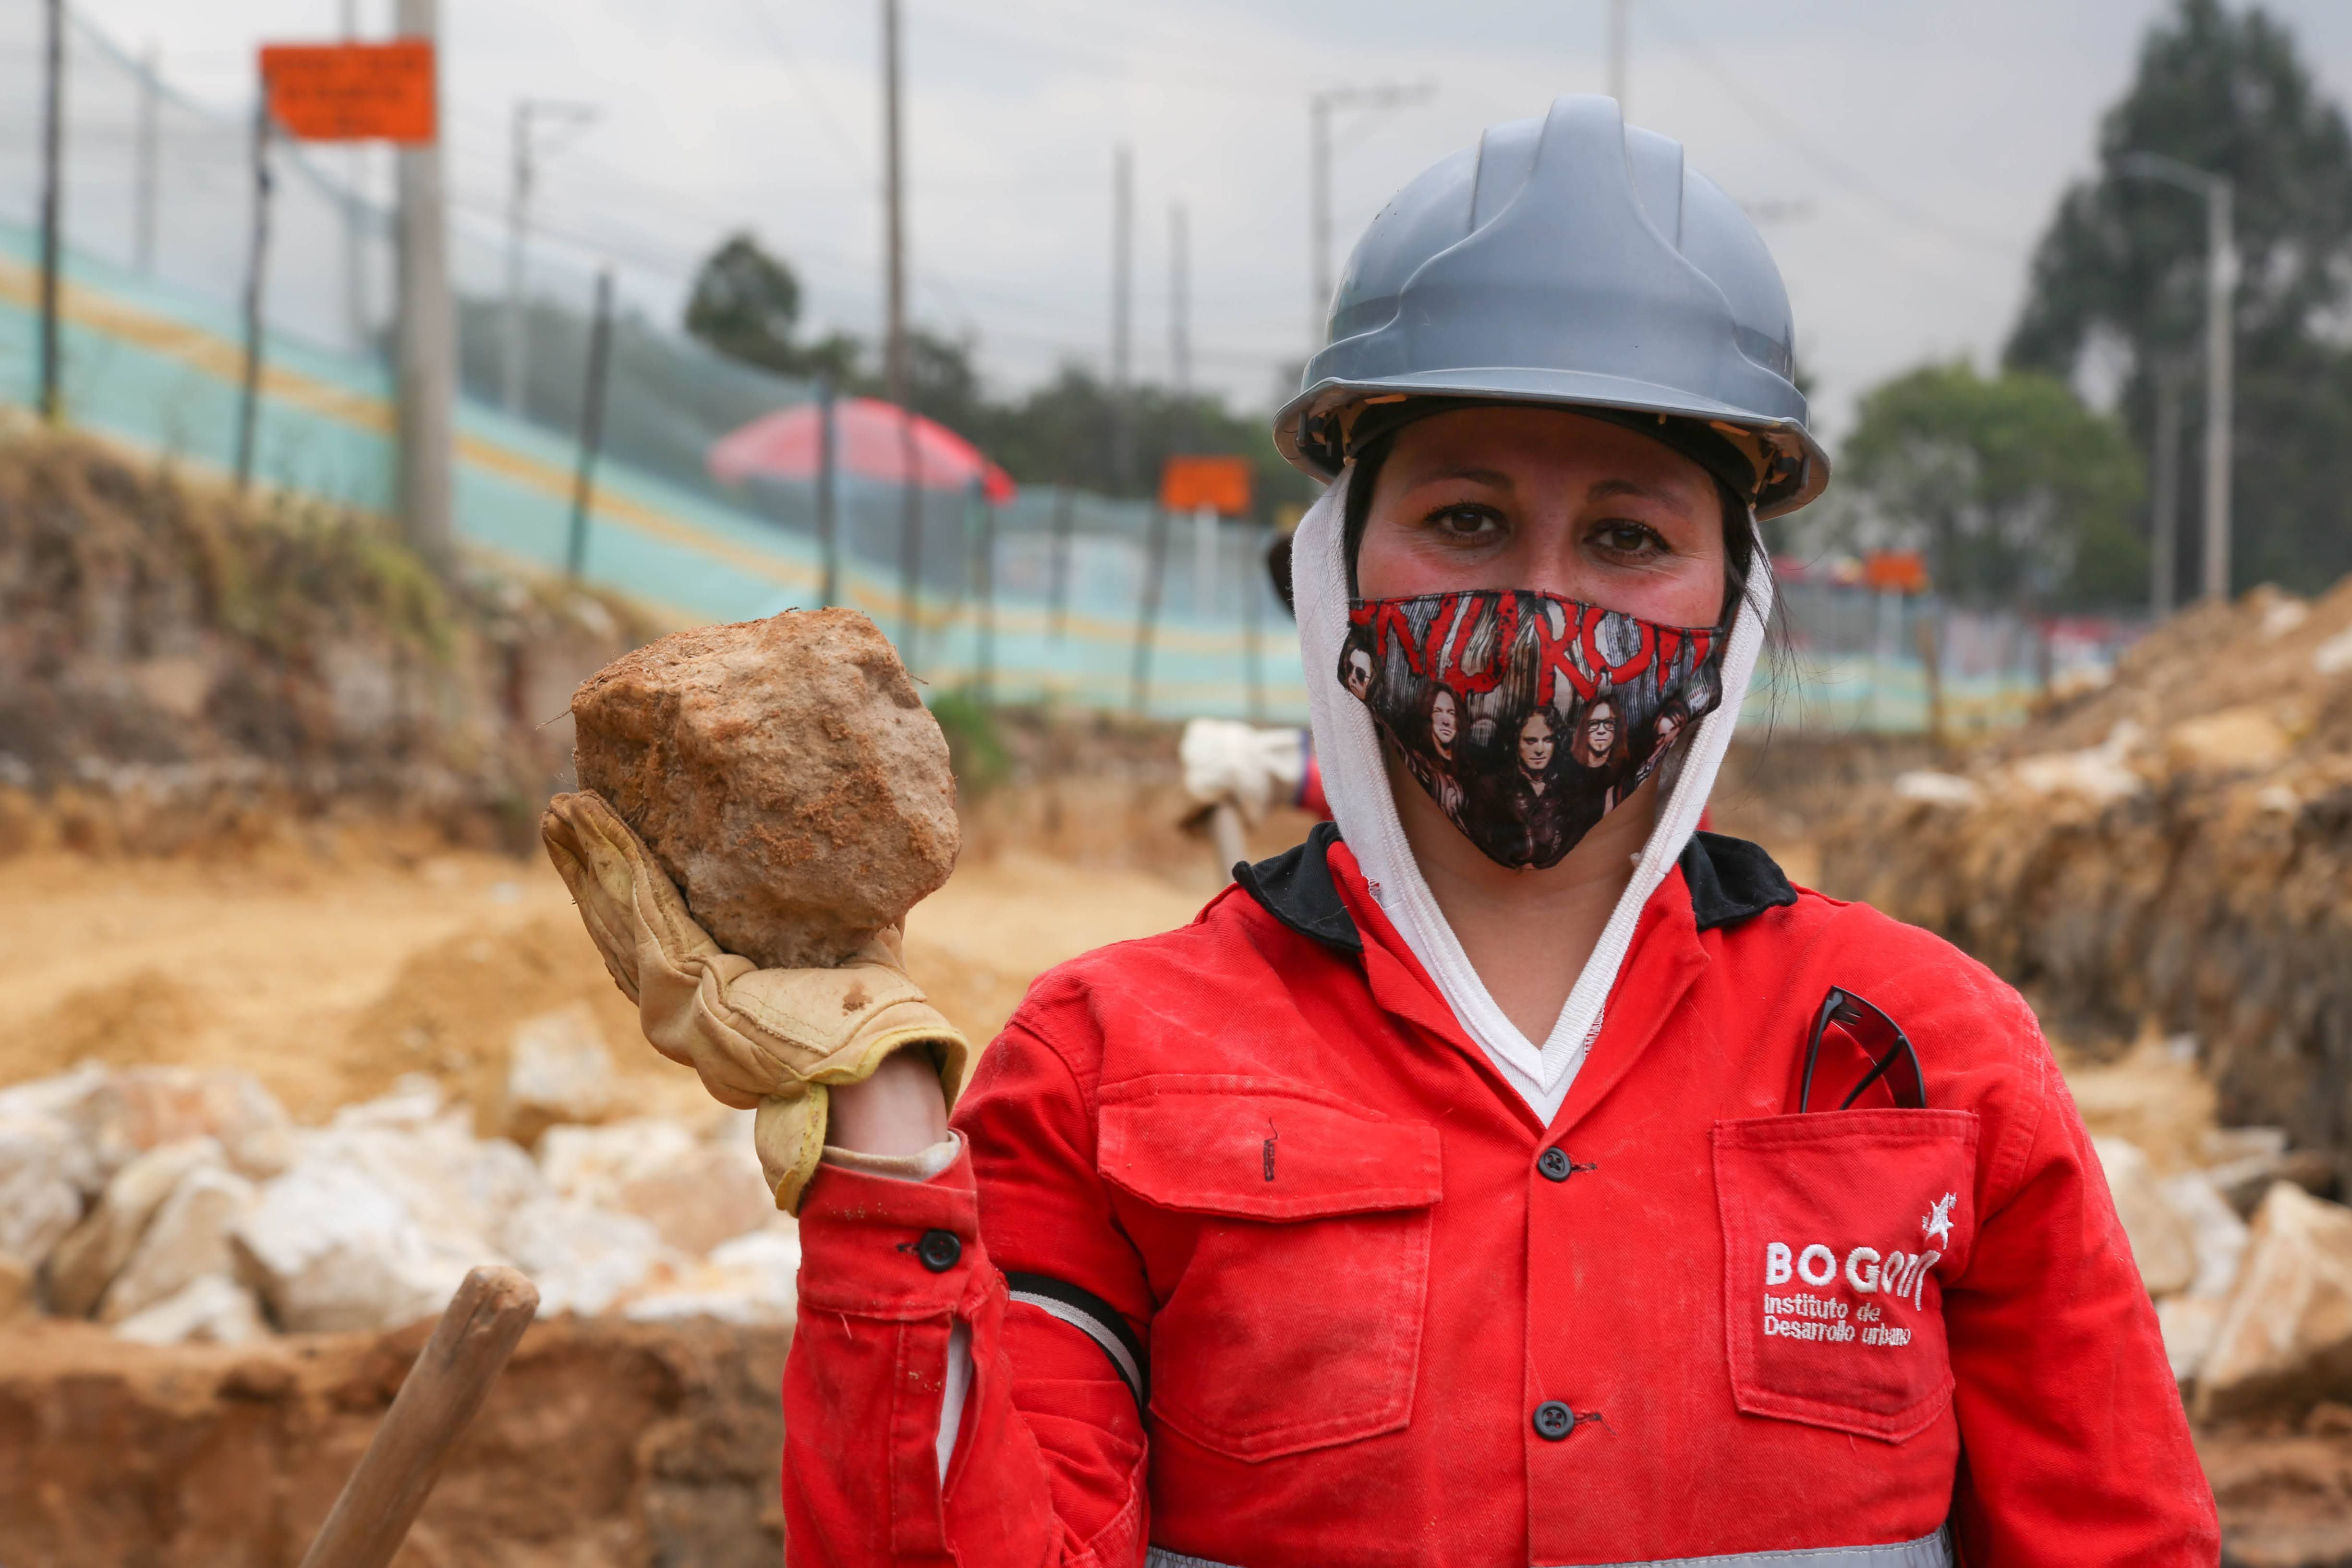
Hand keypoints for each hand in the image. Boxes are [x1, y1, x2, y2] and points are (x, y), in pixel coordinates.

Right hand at [541, 790, 967, 1211]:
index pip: (652, 935)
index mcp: (711, 997)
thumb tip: (873, 865)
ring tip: (559, 808)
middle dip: (586, 865)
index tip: (604, 845)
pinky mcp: (673, 974)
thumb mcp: (855, 953)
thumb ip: (848, 915)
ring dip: (586, 852)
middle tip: (559, 812)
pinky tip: (587, 818)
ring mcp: (669, 993)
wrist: (855, 1067)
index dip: (623, 890)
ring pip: (614, 907)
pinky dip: (611, 855)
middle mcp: (677, 1003)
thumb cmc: (865, 1022)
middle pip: (616, 920)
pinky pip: (636, 900)